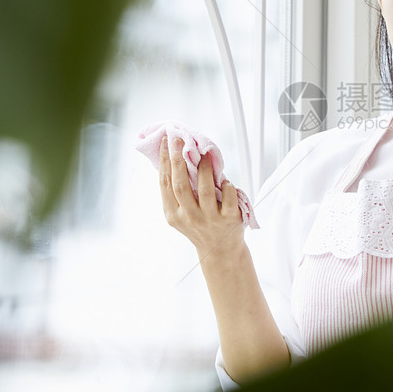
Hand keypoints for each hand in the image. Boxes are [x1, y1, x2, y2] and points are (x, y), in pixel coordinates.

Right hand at [159, 136, 245, 259]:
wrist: (220, 251)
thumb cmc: (200, 225)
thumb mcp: (182, 213)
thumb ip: (178, 192)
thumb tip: (175, 158)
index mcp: (173, 213)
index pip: (165, 183)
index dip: (164, 161)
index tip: (165, 141)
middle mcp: (189, 217)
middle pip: (180, 184)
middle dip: (178, 159)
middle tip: (179, 140)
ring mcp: (209, 219)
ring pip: (204, 190)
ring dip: (204, 169)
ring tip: (205, 154)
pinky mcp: (228, 220)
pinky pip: (228, 199)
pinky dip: (227, 187)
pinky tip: (225, 180)